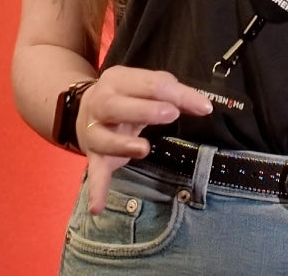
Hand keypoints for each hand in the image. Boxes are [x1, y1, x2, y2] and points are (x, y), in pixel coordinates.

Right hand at [75, 66, 212, 214]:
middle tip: (172, 115)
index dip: (177, 94)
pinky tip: (98, 207)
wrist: (83, 110)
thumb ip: (175, 95)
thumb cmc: (128, 97)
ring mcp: (94, 130)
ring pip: (104, 138)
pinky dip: (96, 189)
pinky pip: (93, 172)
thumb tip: (204, 106)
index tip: (203, 107)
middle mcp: (101, 102)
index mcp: (118, 80)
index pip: (149, 83)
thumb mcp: (147, 87)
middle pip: (116, 105)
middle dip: (145, 110)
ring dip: (123, 144)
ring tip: (144, 149)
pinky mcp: (93, 156)